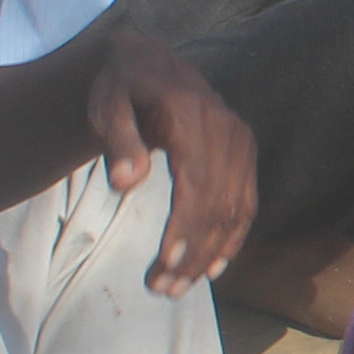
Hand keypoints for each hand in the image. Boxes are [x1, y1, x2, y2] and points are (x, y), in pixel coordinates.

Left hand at [84, 30, 256, 288]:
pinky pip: (246, 204)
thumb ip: (117, 142)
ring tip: (177, 287)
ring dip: (209, 254)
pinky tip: (212, 268)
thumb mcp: (107, 106)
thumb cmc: (121, 88)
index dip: (185, 227)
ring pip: (234, 210)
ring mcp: (241, 142)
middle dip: (192, 252)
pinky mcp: (246, 153)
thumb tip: (125, 183)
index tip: (166, 265)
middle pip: (217, 203)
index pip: (197, 182)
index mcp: (192, 116)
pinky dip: (232, 239)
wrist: (150, 64)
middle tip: (162, 289)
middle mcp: (227, 130)